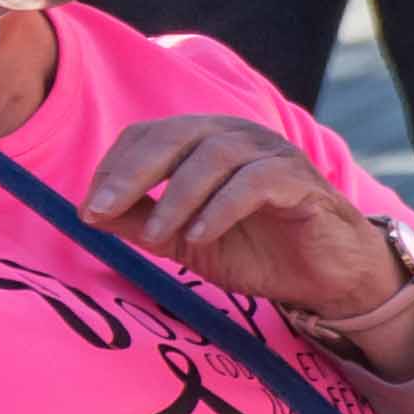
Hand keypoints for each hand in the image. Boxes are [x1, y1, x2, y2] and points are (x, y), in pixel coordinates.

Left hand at [83, 113, 413, 330]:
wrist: (326, 277)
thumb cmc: (257, 250)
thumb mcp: (186, 241)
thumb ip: (141, 224)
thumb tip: (87, 214)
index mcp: (204, 142)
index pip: (149, 135)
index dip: (114, 168)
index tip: (87, 210)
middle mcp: (236, 136)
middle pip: (175, 135)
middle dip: (131, 173)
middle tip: (101, 212)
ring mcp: (270, 154)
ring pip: (214, 156)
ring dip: (177, 197)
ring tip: (157, 238)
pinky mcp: (300, 181)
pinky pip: (255, 182)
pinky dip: (222, 207)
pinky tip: (201, 235)